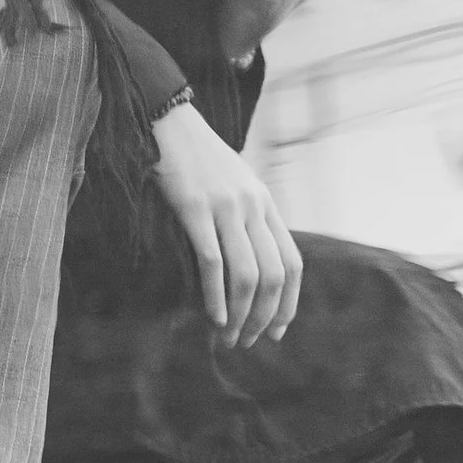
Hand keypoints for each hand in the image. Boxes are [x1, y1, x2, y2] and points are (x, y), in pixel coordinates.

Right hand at [150, 99, 301, 345]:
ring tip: (228, 337)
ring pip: (246, 275)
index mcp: (266, 204)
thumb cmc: (199, 159)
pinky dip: (214, 296)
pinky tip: (212, 317)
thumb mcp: (237, 186)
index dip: (288, 304)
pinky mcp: (194, 208)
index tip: (277, 331)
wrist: (169, 121)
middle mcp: (253, 206)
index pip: (293, 264)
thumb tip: (252, 268)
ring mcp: (225, 207)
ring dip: (240, 315)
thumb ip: (248, 219)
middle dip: (263, 317)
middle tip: (248, 341)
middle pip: (273, 276)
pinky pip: (212, 261)